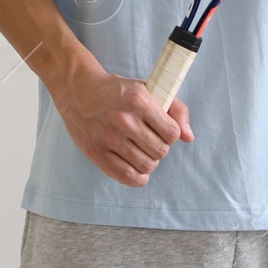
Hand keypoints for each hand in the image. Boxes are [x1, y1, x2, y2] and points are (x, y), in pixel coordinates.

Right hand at [54, 63, 193, 186]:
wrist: (78, 90)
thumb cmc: (117, 91)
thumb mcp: (147, 90)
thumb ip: (175, 109)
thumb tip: (189, 137)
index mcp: (139, 101)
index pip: (172, 133)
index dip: (171, 134)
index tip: (162, 130)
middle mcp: (125, 120)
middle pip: (160, 151)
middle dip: (160, 148)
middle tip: (150, 141)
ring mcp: (109, 137)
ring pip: (146, 165)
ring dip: (149, 162)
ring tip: (142, 152)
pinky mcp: (97, 152)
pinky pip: (126, 176)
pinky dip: (138, 178)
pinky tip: (137, 169)